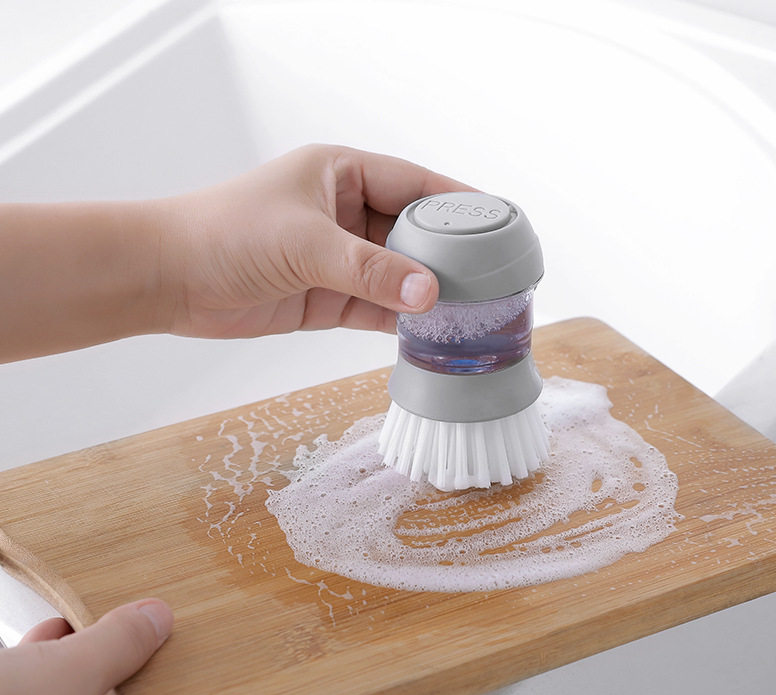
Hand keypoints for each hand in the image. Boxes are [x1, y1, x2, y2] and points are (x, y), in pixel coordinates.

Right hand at [0, 598, 172, 694]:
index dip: (165, 692)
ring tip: (83, 626)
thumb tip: (160, 621)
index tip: (170, 652)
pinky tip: (45, 637)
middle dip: (117, 666)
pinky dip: (43, 671)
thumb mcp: (75, 670)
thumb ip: (124, 644)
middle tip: (130, 629)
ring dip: (77, 661)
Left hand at [158, 144, 472, 337]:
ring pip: (396, 274)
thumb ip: (370, 269)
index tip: (496, 222)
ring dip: (425, 292)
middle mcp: (343, 213)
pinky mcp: (325, 296)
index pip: (414, 183)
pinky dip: (398, 319)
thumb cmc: (226, 233)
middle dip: (447, 255)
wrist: (170, 278)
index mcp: (341, 174)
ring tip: (469, 308)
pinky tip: (427, 330)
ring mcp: (336, 257)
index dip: (457, 202)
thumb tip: (429, 293)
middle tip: (490, 276)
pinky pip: (374, 306)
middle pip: (410, 233)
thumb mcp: (306, 243)